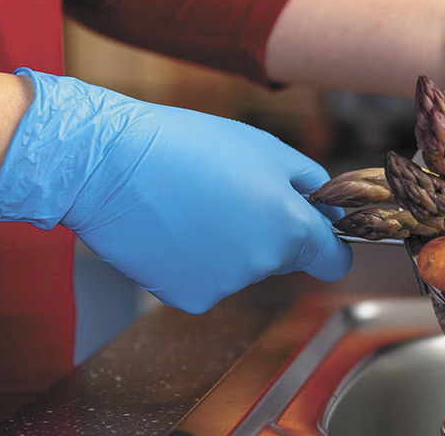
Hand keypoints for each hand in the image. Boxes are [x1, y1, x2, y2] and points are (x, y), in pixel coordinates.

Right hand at [0, 69, 351, 313]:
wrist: (110, 164)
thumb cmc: (188, 147)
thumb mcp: (266, 149)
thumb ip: (309, 185)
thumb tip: (330, 209)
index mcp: (291, 226)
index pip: (334, 260)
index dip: (327, 245)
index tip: (315, 234)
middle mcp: (264, 263)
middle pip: (283, 258)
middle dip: (266, 232)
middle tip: (227, 196)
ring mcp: (226, 285)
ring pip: (242, 269)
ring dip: (227, 245)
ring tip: (191, 207)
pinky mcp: (189, 298)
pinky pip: (206, 281)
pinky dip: (193, 262)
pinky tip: (172, 230)